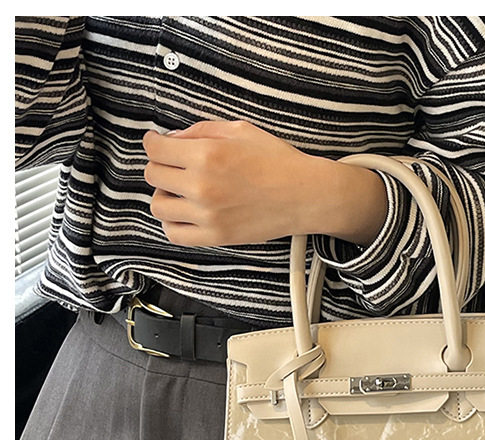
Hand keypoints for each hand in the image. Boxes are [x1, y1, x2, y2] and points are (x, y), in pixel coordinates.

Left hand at [142, 119, 386, 247]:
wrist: (305, 195)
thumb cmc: (277, 161)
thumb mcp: (240, 130)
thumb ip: (201, 131)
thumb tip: (173, 139)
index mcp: (206, 155)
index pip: (155, 148)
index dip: (154, 142)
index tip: (159, 143)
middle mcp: (202, 186)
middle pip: (153, 175)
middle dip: (161, 166)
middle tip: (176, 166)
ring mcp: (207, 215)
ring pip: (158, 206)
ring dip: (165, 195)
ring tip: (180, 191)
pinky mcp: (216, 237)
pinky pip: (174, 233)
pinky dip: (172, 222)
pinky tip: (184, 213)